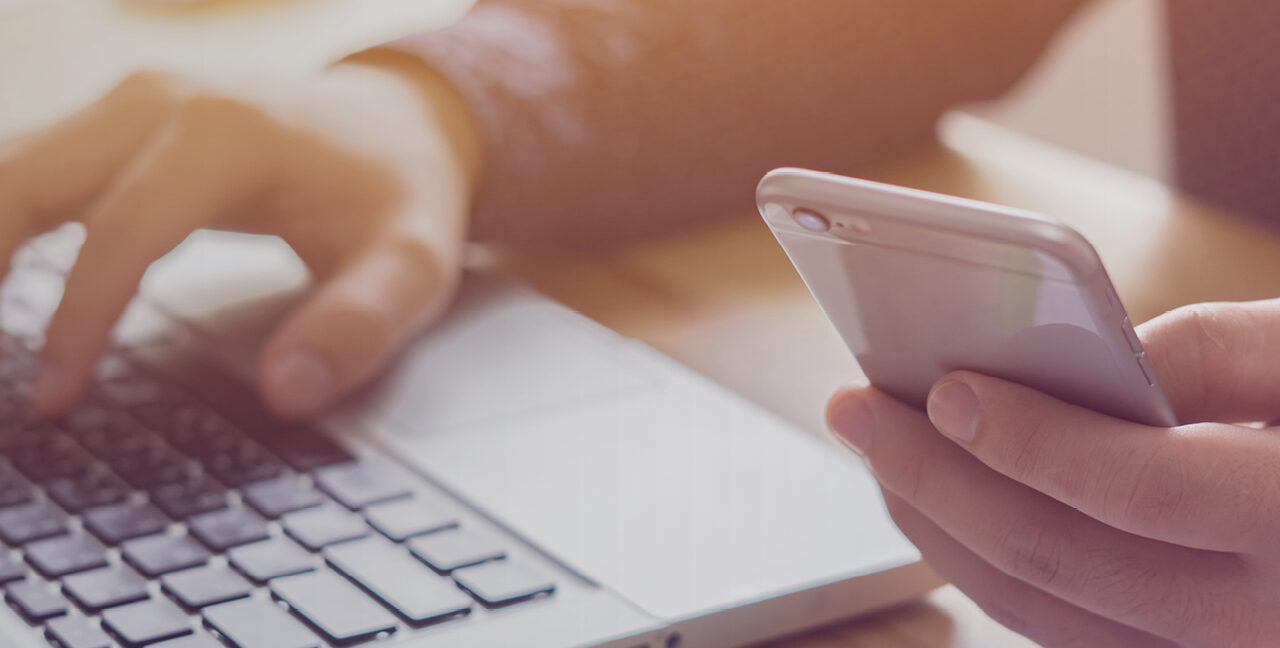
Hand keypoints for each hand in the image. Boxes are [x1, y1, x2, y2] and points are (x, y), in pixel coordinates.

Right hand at [0, 49, 480, 417]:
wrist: (402, 124)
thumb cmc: (401, 194)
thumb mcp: (411, 265)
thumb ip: (359, 326)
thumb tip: (287, 391)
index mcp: (225, 134)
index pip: (119, 234)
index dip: (78, 322)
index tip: (53, 397)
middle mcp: (162, 101)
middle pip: (22, 178)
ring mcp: (133, 103)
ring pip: (10, 166)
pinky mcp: (120, 120)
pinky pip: (31, 169)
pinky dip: (1, 224)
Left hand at [827, 299, 1279, 647]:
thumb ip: (1216, 352)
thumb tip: (1077, 369)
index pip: (1142, 492)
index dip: (1033, 439)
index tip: (944, 386)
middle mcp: (1260, 624)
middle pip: (1061, 561)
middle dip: (938, 479)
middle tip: (855, 409)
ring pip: (1042, 612)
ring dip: (939, 529)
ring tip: (877, 451)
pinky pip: (1063, 627)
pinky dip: (987, 567)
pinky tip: (942, 505)